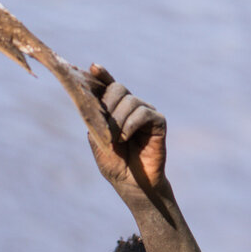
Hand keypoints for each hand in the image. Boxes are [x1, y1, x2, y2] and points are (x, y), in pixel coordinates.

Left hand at [87, 65, 167, 193]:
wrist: (131, 184)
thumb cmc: (114, 164)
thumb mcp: (97, 140)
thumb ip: (95, 119)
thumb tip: (91, 100)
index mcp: (115, 109)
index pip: (108, 86)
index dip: (102, 75)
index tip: (93, 67)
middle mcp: (131, 106)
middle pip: (118, 89)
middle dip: (107, 105)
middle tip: (104, 127)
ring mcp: (146, 112)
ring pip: (130, 101)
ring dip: (118, 120)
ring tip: (115, 140)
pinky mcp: (158, 122)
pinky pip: (143, 113)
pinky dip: (131, 124)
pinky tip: (125, 137)